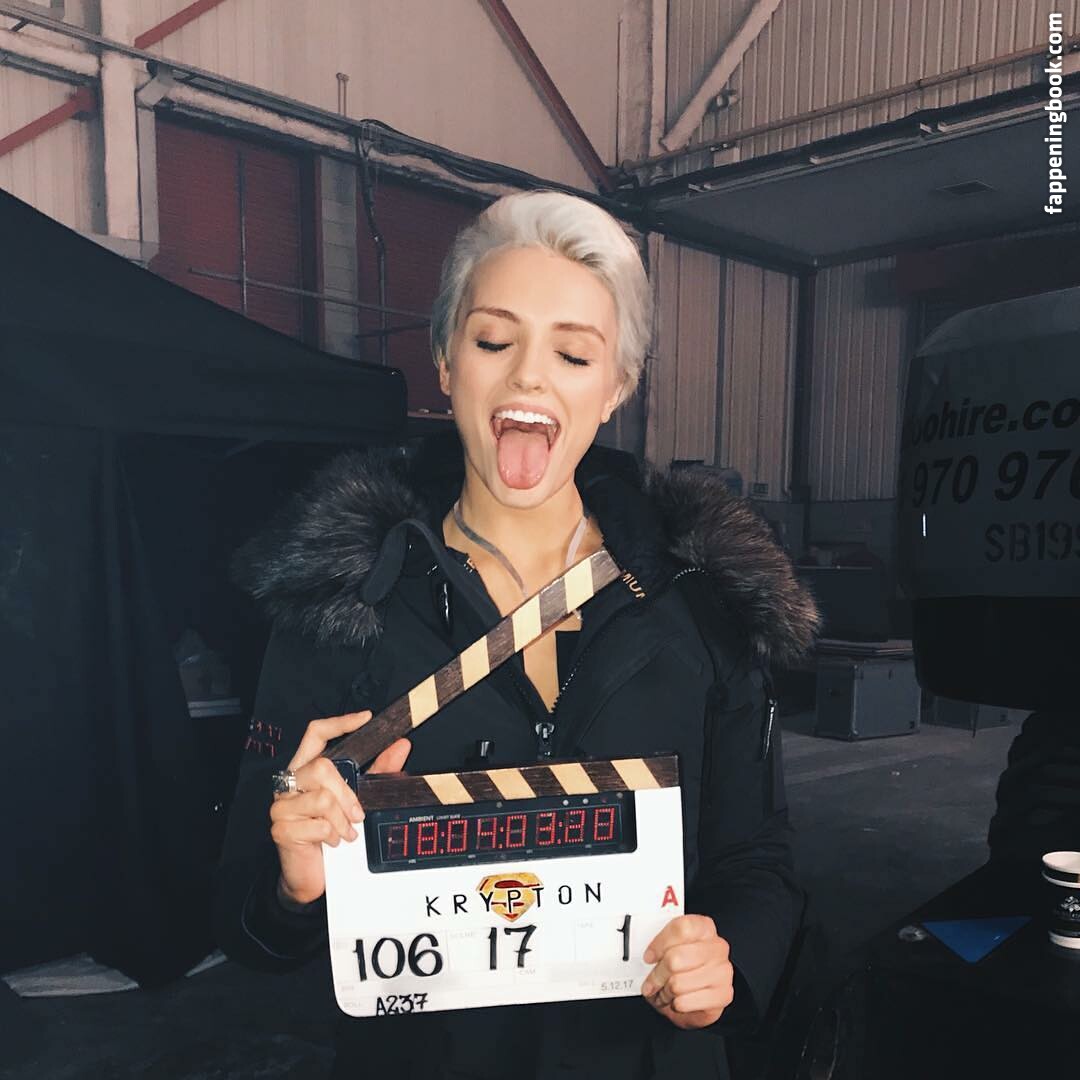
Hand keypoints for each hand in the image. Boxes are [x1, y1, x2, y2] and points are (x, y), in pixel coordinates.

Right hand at [269, 710, 410, 905]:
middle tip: (358, 814)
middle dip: (347, 793)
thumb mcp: (357, 800)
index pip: (316, 734)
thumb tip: (401, 746)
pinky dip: (332, 835)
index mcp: (307, 768)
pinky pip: (316, 824)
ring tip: (346, 832)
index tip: (365, 718)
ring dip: (342, 820)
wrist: (312, 875)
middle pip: (321, 767)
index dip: (339, 723)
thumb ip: (377, 772)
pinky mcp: (281, 828)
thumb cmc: (330, 833)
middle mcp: (291, 782)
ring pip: (322, 799)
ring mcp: (283, 805)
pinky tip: (333, 842)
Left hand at [640, 914, 734, 1028]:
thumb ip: (660, 945)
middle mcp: (717, 947)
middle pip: (675, 959)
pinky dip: (675, 1005)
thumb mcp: (669, 949)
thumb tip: (649, 957)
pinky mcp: (723, 995)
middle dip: (657, 975)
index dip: (660, 944)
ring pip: (677, 983)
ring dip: (665, 992)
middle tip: (651, 982)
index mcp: (704, 928)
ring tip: (665, 992)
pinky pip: (685, 1002)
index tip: (648, 957)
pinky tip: (677, 1001)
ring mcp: (723, 971)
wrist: (698, 997)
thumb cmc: (682, 969)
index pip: (681, 928)